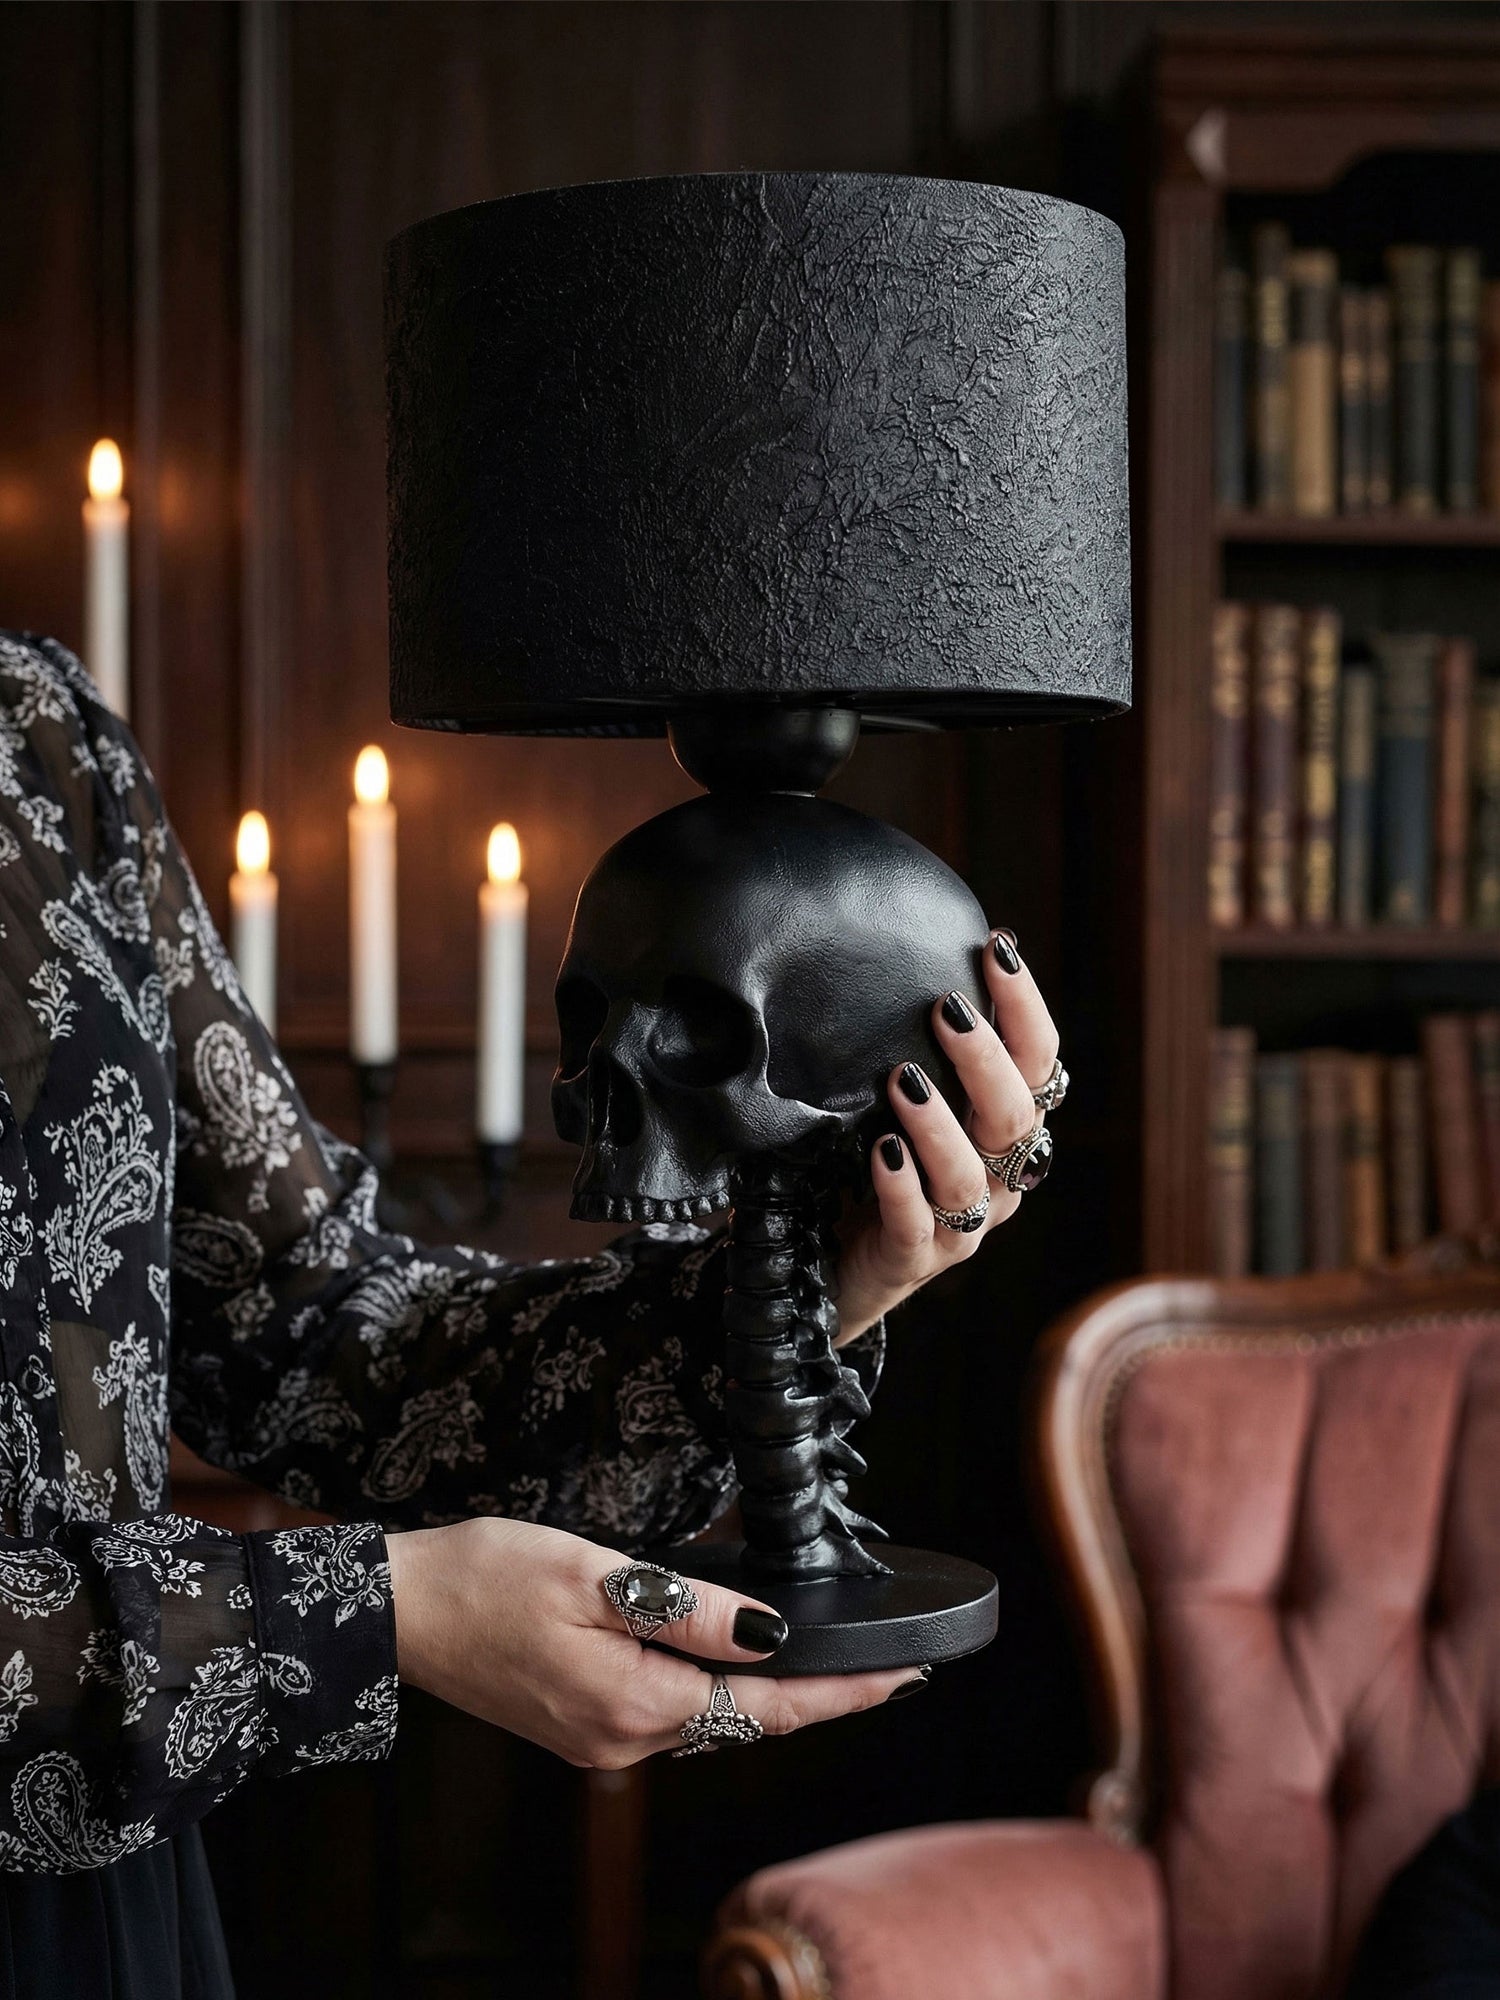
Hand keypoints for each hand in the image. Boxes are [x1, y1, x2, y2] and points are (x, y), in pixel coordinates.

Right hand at [385, 1518, 921, 1766]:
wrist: (398, 1613)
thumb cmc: (485, 1579)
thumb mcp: (596, 1575)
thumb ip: (689, 1610)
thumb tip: (768, 1635)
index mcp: (634, 1704)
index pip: (767, 1706)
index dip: (845, 1693)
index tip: (907, 1678)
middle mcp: (623, 1740)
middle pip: (746, 1720)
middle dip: (820, 1697)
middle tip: (890, 1670)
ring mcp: (600, 1740)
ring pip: (710, 1717)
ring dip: (771, 1695)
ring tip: (833, 1667)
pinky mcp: (581, 1725)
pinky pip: (672, 1710)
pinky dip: (718, 1689)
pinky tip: (737, 1662)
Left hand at [836, 928, 1058, 1342]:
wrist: (839, 1265)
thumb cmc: (880, 1166)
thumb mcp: (910, 1104)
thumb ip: (927, 1051)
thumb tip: (918, 960)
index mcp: (1006, 1133)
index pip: (1038, 1063)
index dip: (1025, 1008)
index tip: (997, 949)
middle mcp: (997, 1180)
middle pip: (1015, 1119)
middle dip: (986, 1060)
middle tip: (948, 1009)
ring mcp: (959, 1227)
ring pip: (969, 1179)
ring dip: (940, 1125)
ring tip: (903, 1080)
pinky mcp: (911, 1260)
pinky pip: (915, 1227)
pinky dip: (901, 1188)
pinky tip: (881, 1152)